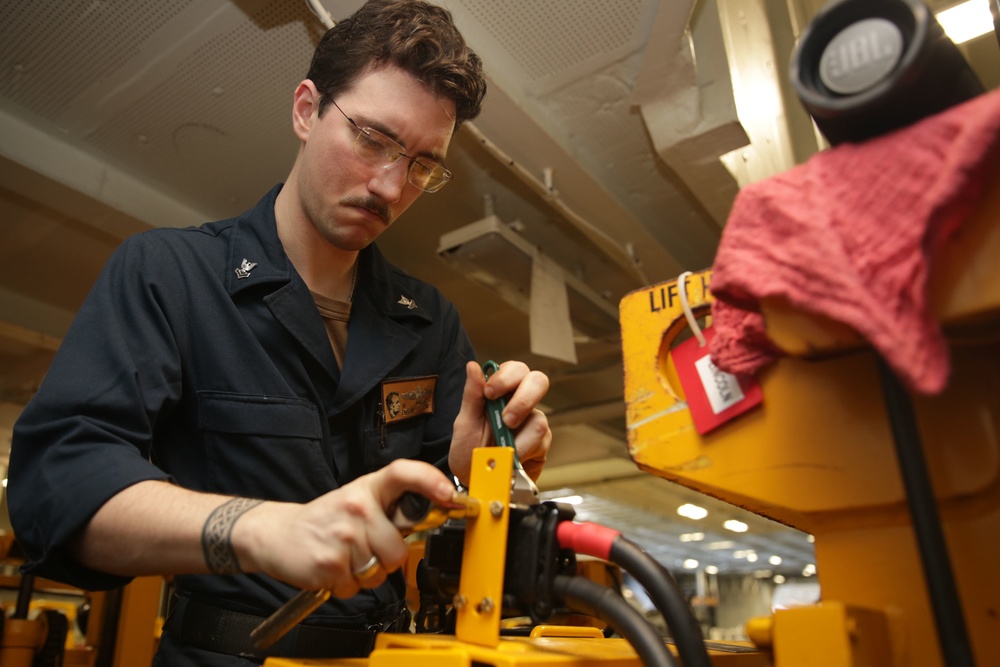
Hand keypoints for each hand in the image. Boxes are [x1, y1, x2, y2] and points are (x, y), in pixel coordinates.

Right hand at [234, 459, 455, 598]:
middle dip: (387, 559)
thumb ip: (392, 509)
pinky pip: (356, 588)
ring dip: (366, 574)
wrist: (277, 534)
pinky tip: (334, 569)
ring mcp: (342, 536)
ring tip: (347, 558)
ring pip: (379, 572)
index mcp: (367, 488)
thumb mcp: (358, 501)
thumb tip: (436, 515)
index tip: (449, 494)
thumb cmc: (325, 520)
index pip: (403, 473)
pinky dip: (347, 586)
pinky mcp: (328, 564)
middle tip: (366, 548)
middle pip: (399, 549)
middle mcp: (356, 507)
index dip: (430, 481)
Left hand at [448, 360, 551, 486]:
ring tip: (501, 450)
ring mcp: (533, 422)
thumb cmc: (469, 452)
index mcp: (501, 392)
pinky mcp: (542, 444)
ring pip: (539, 419)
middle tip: (506, 420)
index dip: (506, 377)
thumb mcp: (465, 424)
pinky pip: (541, 443)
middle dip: (523, 400)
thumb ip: (472, 396)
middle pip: (539, 382)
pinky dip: (522, 453)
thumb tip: (473, 366)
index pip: (515, 370)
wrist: (477, 483)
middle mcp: (521, 403)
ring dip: (518, 438)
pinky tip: (511, 459)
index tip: (489, 393)